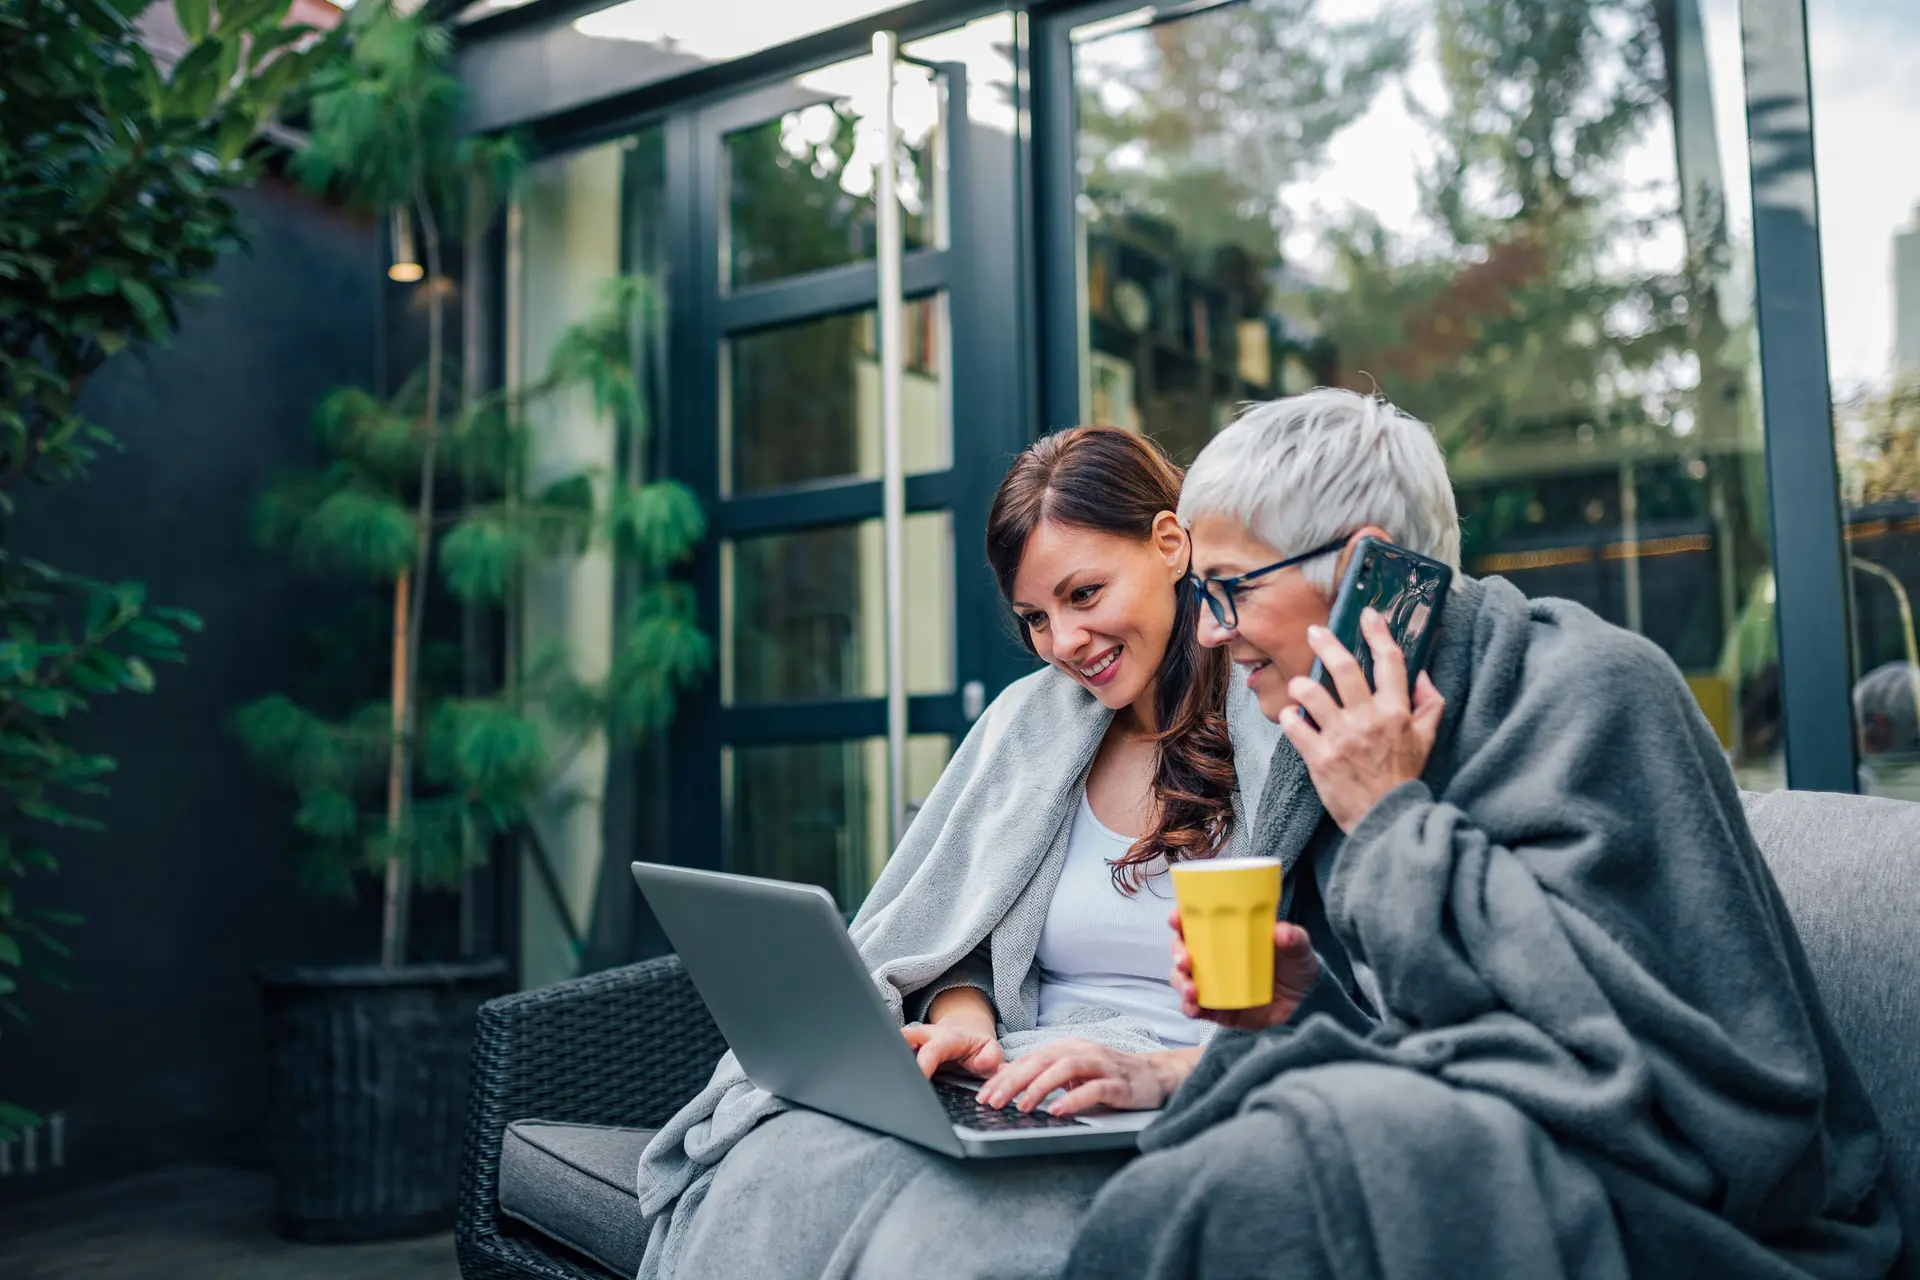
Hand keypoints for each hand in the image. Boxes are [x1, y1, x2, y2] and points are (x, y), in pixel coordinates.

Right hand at [901, 1021, 1004, 1079]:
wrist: (966, 1032)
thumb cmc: (977, 1047)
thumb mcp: (991, 1051)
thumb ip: (992, 1057)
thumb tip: (983, 1063)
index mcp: (948, 1038)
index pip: (932, 1050)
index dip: (923, 1065)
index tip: (920, 1080)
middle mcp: (927, 1036)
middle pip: (904, 1037)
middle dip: (897, 1054)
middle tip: (894, 1078)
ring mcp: (914, 1041)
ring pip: (895, 1043)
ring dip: (891, 1061)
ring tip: (891, 1084)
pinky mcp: (907, 1049)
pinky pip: (894, 1054)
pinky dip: (892, 1067)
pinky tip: (893, 1083)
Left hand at [975, 1039, 1193, 1116]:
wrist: (1157, 1076)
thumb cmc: (1111, 1076)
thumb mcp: (1076, 1073)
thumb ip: (1047, 1075)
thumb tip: (1009, 1083)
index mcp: (1068, 1047)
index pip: (1029, 1059)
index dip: (1004, 1076)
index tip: (983, 1095)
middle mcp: (1083, 1050)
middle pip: (1041, 1060)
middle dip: (1013, 1081)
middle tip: (992, 1101)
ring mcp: (1103, 1065)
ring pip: (1065, 1068)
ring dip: (1039, 1087)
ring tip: (1022, 1106)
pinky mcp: (1120, 1083)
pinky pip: (1094, 1088)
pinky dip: (1074, 1098)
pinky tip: (1058, 1110)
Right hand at [1170, 907, 1318, 1031]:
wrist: (1306, 1003)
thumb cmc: (1297, 967)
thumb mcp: (1299, 949)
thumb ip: (1294, 939)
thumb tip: (1282, 932)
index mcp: (1226, 935)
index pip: (1195, 922)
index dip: (1180, 918)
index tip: (1176, 918)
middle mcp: (1213, 957)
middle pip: (1181, 950)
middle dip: (1176, 952)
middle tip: (1185, 959)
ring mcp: (1213, 984)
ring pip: (1182, 979)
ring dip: (1180, 982)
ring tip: (1192, 989)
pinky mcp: (1216, 1009)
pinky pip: (1194, 1008)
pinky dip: (1189, 1007)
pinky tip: (1193, 1007)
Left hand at [1285, 608, 1443, 831]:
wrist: (1385, 817)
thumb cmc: (1402, 776)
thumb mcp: (1426, 739)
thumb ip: (1429, 704)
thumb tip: (1423, 674)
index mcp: (1396, 712)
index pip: (1390, 663)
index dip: (1378, 634)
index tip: (1367, 615)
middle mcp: (1369, 720)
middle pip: (1345, 669)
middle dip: (1326, 644)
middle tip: (1314, 632)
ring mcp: (1342, 738)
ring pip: (1313, 694)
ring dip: (1301, 684)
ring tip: (1298, 683)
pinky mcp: (1319, 757)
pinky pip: (1295, 726)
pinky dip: (1289, 717)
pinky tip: (1292, 715)